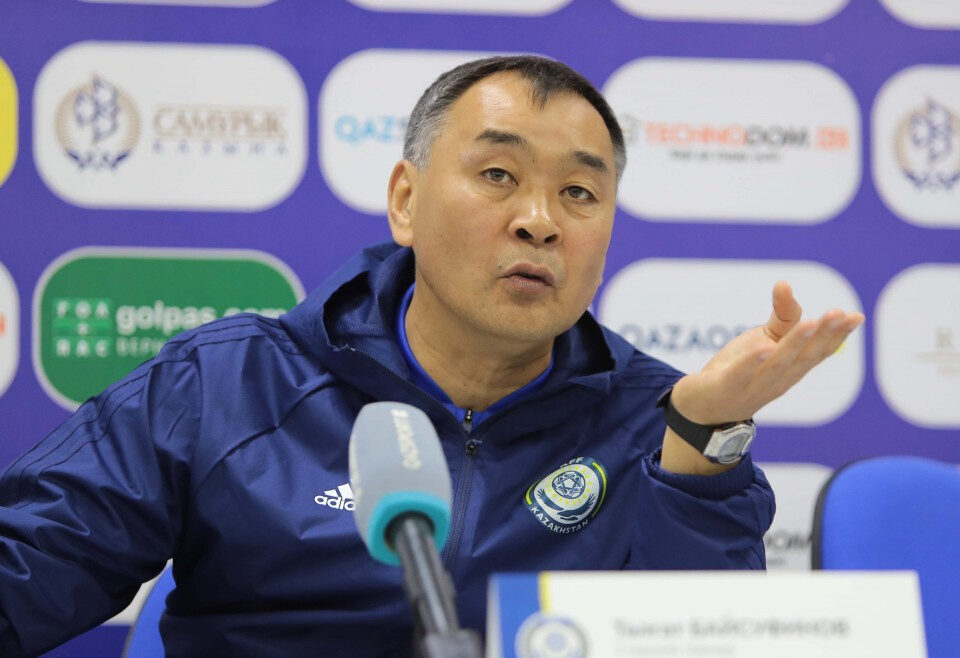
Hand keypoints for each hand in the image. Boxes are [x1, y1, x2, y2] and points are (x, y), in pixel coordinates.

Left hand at [670, 281, 864, 425]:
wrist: (700, 408)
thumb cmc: (738, 371)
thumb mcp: (763, 339)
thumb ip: (780, 315)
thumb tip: (784, 283)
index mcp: (790, 368)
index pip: (818, 352)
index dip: (838, 335)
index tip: (856, 317)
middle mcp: (778, 380)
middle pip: (804, 357)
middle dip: (823, 335)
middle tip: (839, 314)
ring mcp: (752, 387)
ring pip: (778, 364)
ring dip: (795, 344)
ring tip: (810, 323)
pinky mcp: (725, 388)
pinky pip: (741, 374)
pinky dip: (753, 361)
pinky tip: (764, 347)